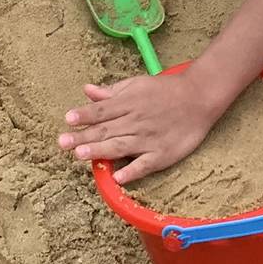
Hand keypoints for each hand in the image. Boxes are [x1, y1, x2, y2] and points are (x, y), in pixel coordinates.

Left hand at [58, 71, 224, 184]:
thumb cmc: (165, 90)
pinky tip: (118, 178)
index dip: (85, 115)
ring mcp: (149, 139)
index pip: (102, 110)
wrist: (200, 98)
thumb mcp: (137, 84)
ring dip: (100, 150)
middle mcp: (136, 121)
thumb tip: (87, 90)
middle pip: (107, 130)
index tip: (68, 119)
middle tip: (62, 143)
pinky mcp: (162, 155)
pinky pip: (145, 165)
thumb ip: (112, 91)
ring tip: (80, 155)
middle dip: (84, 136)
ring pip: (121, 146)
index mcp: (129, 103)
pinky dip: (132, 171)